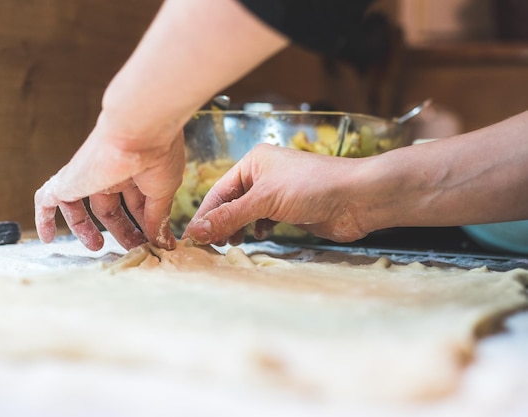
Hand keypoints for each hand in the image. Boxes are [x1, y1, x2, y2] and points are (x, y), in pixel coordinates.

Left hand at [35, 112, 184, 250]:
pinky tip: (47, 238)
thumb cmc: (157, 156)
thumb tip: (164, 244)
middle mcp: (110, 172)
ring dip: (85, 229)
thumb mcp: (162, 193)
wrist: (138, 131)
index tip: (154, 245)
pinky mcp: (68, 180)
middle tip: (132, 249)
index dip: (142, 227)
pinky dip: (44, 218)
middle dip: (121, 231)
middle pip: (109, 208)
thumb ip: (158, 219)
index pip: (134, 204)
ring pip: (79, 205)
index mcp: (134, 172)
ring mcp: (87, 175)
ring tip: (96, 247)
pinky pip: (47, 200)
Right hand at [183, 144, 369, 245]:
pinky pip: (263, 220)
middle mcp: (263, 175)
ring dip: (237, 229)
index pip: (219, 191)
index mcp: (253, 163)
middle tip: (211, 246)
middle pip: (231, 202)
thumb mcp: (265, 200)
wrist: (358, 198)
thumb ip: (230, 216)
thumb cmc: (313, 187)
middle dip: (221, 223)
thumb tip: (197, 231)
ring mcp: (277, 193)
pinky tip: (258, 236)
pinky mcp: (290, 210)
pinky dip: (257, 229)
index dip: (205, 214)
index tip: (192, 238)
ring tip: (232, 244)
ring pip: (246, 213)